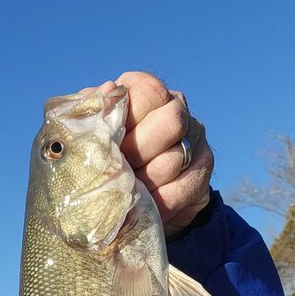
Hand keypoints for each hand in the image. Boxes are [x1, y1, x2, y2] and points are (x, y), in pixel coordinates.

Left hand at [97, 72, 213, 236]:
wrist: (134, 194)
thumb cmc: (104, 155)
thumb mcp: (91, 132)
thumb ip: (92, 112)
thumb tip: (105, 91)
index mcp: (145, 91)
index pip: (148, 91)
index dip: (127, 119)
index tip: (108, 143)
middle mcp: (175, 107)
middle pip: (171, 122)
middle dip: (138, 152)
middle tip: (116, 171)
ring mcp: (194, 136)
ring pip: (175, 159)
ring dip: (144, 181)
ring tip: (124, 192)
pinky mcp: (203, 167)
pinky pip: (182, 188)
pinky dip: (157, 201)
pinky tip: (142, 204)